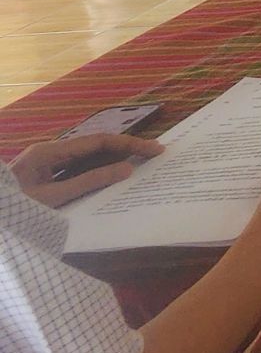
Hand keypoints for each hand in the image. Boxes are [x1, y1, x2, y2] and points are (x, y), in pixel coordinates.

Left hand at [11, 135, 163, 207]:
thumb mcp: (53, 198)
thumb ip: (89, 183)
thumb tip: (126, 169)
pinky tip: (111, 177)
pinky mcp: (43, 176)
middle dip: (125, 148)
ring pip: (85, 157)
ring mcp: (44, 164)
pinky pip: (75, 169)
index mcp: (48, 152)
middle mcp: (48, 152)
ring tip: (140, 163)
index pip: (97, 141)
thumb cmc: (14, 210)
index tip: (155, 149)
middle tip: (155, 154)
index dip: (129, 143)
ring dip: (112, 159)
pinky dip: (97, 171)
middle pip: (94, 146)